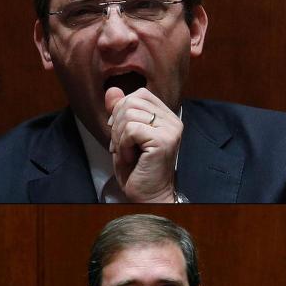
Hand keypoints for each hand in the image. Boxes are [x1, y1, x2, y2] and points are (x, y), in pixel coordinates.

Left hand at [105, 88, 183, 202]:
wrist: (148, 195)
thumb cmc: (137, 169)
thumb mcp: (123, 136)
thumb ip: (119, 112)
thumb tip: (112, 90)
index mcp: (167, 117)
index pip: (140, 94)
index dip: (122, 109)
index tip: (121, 132)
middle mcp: (173, 121)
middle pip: (132, 101)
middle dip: (117, 124)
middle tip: (122, 145)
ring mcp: (171, 130)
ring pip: (129, 114)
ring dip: (119, 136)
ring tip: (127, 152)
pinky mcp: (163, 140)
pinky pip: (131, 129)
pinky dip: (123, 144)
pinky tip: (131, 157)